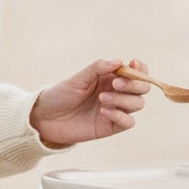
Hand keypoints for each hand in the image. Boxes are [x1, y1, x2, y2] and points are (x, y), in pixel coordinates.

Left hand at [28, 59, 149, 147]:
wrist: (46, 117)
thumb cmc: (61, 94)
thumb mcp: (78, 78)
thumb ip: (98, 68)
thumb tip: (120, 61)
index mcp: (111, 78)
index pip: (137, 72)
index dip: (140, 68)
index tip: (132, 63)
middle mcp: (117, 93)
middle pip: (142, 88)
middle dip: (134, 84)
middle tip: (114, 83)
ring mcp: (116, 110)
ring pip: (138, 104)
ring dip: (123, 99)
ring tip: (101, 99)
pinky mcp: (110, 126)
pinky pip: (128, 122)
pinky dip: (120, 116)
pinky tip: (104, 111)